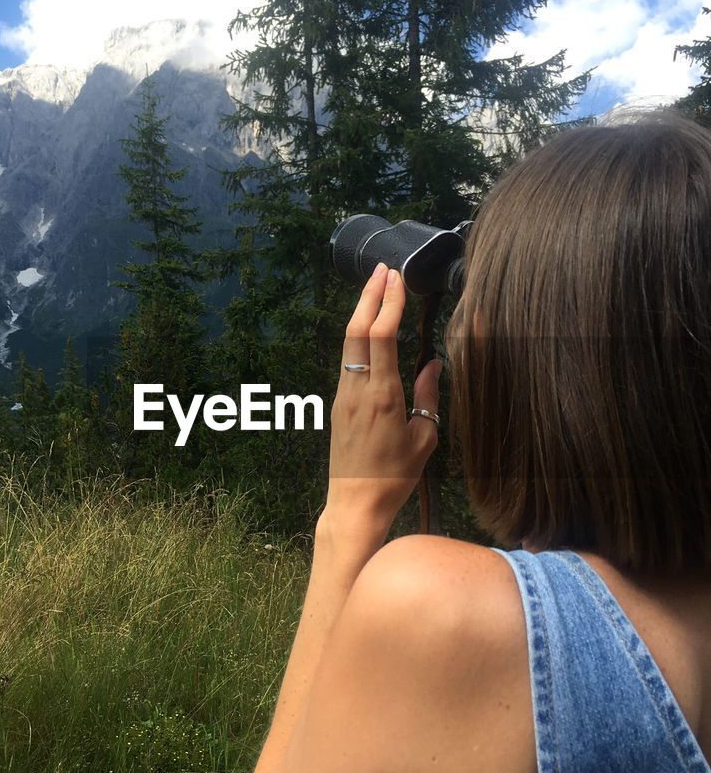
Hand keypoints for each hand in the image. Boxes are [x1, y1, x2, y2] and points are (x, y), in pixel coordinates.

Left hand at [324, 262, 442, 536]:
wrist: (354, 502)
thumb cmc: (394, 476)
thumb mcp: (424, 439)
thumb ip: (428, 398)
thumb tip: (433, 364)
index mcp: (382, 396)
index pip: (381, 337)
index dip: (387, 304)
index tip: (396, 279)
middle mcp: (358, 390)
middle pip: (357, 330)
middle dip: (369, 296)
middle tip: (382, 270)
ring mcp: (344, 396)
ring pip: (348, 344)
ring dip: (361, 312)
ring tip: (376, 288)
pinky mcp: (338, 404)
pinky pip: (348, 361)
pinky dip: (359, 336)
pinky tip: (369, 327)